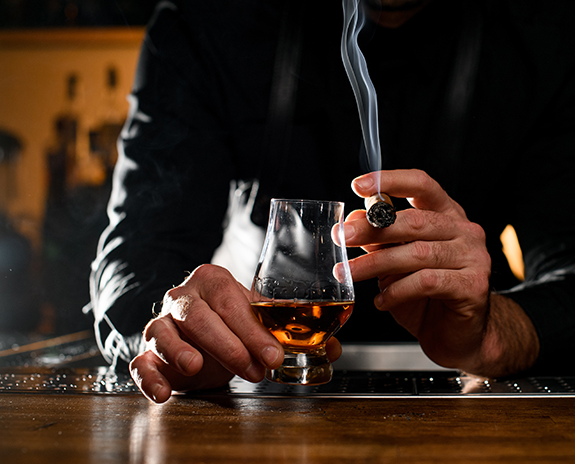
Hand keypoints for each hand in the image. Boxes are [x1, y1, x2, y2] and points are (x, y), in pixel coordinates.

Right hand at [129, 264, 344, 402]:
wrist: (197, 338)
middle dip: (230, 344)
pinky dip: (148, 376)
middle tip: (254, 369)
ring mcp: (160, 322)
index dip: (254, 330)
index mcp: (214, 281)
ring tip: (198, 367)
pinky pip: (139, 362)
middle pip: (201, 315)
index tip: (274, 356)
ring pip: (163, 331)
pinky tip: (164, 392)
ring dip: (180, 350)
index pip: (232, 301)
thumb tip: (335, 347)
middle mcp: (184, 297)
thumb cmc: (232, 325)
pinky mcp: (145, 352)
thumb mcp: (261, 324)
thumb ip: (295, 334)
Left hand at [339, 169, 494, 371]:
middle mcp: (465, 231)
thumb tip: (353, 219)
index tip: (358, 185)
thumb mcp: (397, 263)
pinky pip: (427, 282)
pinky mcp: (473, 286)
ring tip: (351, 274)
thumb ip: (380, 239)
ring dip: (377, 263)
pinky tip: (381, 300)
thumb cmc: (429, 297)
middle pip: (415, 221)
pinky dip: (397, 291)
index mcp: (448, 215)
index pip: (422, 184)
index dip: (391, 180)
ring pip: (418, 253)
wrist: (460, 336)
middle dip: (373, 228)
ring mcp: (473, 257)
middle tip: (342, 237)